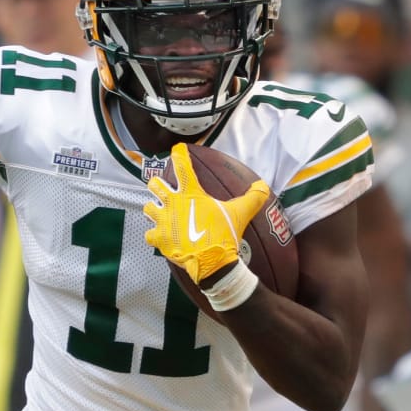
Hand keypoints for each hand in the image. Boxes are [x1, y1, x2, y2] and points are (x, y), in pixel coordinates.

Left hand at [143, 142, 269, 287]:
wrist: (211, 260)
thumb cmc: (224, 234)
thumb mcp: (241, 212)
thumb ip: (253, 196)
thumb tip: (263, 185)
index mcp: (191, 194)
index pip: (182, 168)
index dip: (179, 155)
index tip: (177, 149)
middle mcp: (172, 204)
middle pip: (155, 185)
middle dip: (157, 185)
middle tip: (162, 188)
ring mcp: (163, 221)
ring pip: (148, 208)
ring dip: (153, 209)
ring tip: (159, 212)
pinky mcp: (158, 238)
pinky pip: (149, 233)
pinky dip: (154, 234)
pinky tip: (160, 235)